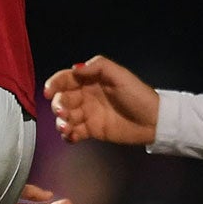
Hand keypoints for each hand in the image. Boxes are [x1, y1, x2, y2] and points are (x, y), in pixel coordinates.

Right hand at [44, 55, 159, 146]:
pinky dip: (68, 135)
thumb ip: (97, 66)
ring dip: (61, 122)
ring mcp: (88, 114)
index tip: (49, 92)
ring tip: (67, 128)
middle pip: (62, 99)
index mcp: (91, 81)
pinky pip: (73, 133)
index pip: (66, 79)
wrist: (153, 121)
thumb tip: (75, 69)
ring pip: (65, 117)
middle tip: (63, 113)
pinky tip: (72, 136)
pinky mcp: (92, 130)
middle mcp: (86, 96)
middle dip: (58, 106)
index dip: (54, 84)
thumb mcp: (120, 75)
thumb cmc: (137, 95)